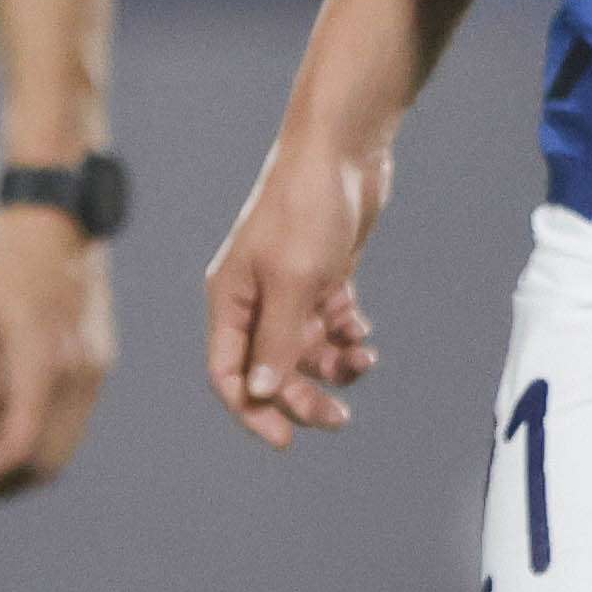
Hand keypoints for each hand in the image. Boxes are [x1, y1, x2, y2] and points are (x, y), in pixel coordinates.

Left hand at [0, 201, 115, 498]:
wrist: (55, 229)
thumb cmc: (0, 267)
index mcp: (44, 359)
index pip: (22, 443)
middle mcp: (79, 374)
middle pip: (47, 461)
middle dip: (1, 483)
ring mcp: (93, 374)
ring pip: (62, 451)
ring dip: (18, 469)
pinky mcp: (95, 370)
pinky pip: (68, 428)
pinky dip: (36, 445)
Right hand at [202, 136, 391, 450]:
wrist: (342, 150)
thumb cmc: (307, 210)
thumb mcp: (295, 281)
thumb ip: (278, 341)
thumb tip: (261, 395)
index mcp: (230, 301)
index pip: (228, 373)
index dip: (252, 411)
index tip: (286, 441)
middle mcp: (253, 300)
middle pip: (270, 369)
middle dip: (303, 396)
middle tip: (340, 419)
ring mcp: (288, 287)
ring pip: (304, 349)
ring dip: (333, 365)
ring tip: (363, 361)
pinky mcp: (321, 275)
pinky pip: (328, 324)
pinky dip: (346, 335)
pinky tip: (362, 330)